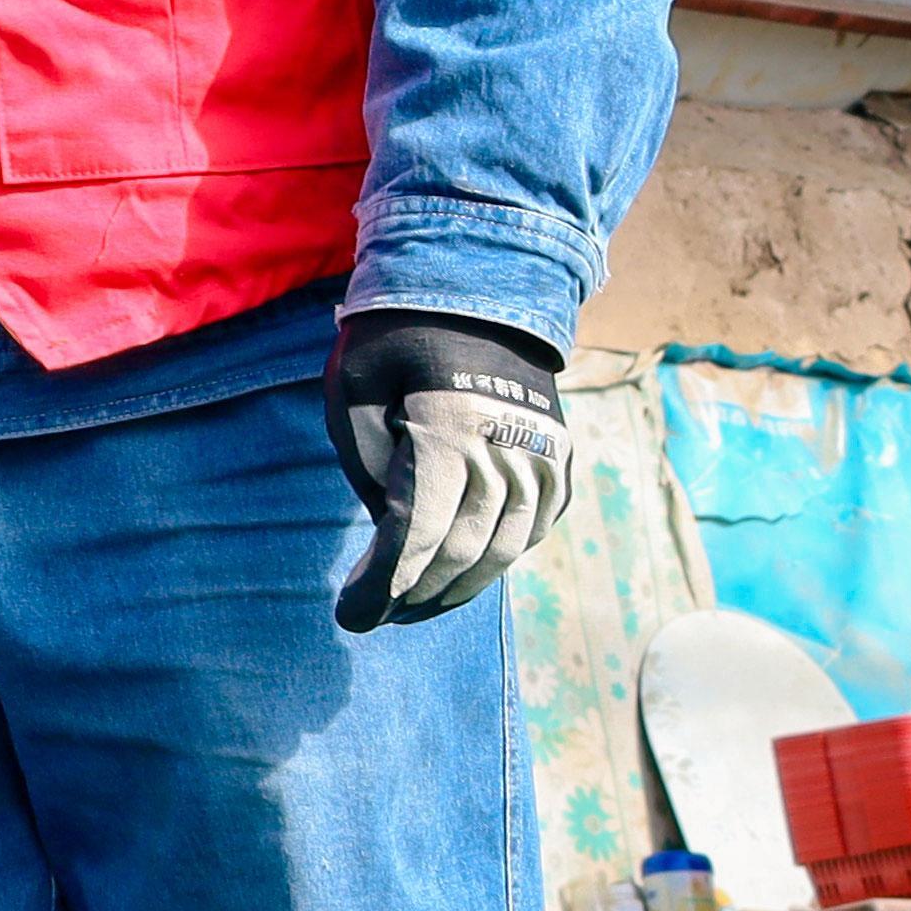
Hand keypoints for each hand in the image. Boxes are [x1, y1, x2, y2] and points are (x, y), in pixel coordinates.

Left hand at [328, 312, 572, 631]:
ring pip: (503, 550)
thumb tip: (396, 539)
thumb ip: (374, 470)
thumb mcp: (356, 393)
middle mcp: (508, 448)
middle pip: (460, 550)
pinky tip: (461, 575)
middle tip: (376, 618)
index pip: (417, 534)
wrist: (480, 292)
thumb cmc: (395, 343)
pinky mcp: (560, 459)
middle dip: (413, 595)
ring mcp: (543, 455)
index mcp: (449, 428)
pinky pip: (531, 529)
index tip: (351, 616)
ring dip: (456, 588)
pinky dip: (496, 559)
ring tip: (413, 608)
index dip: (383, 586)